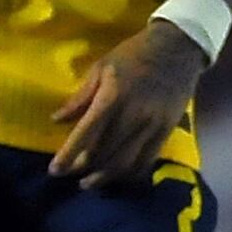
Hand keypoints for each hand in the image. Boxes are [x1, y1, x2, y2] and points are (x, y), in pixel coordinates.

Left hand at [50, 21, 205, 188]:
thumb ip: (80, 97)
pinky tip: (118, 176)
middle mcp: (133, 115)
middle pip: (104, 153)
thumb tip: (57, 120)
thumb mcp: (101, 67)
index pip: (86, 133)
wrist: (177, 47)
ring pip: (124, 162)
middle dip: (83, 168)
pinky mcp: (166, 131)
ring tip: (89, 184)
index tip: (54, 170)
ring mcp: (152, 125)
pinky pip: (146, 161)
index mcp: (113, 97)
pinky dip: (129, 174)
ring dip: (104, 177)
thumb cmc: (133, 54)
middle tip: (70, 174)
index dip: (68, 155)